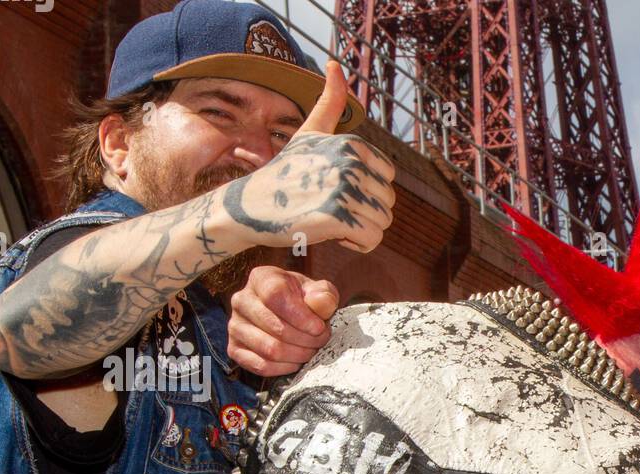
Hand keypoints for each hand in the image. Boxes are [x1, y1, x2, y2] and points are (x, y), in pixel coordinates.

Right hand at [222, 61, 395, 252]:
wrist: (252, 205)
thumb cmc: (285, 171)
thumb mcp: (310, 132)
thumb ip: (329, 101)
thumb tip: (335, 63)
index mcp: (352, 144)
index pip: (388, 177)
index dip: (366, 188)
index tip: (336, 187)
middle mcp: (350, 164)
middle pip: (386, 201)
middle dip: (363, 211)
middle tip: (331, 206)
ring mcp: (343, 190)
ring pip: (382, 222)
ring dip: (360, 229)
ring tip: (331, 219)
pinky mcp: (336, 219)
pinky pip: (372, 239)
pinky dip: (358, 244)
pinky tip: (334, 235)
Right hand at [228, 265, 338, 375]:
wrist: (290, 316)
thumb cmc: (305, 301)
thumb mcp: (320, 292)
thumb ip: (324, 296)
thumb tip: (321, 303)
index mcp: (261, 279)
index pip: (275, 296)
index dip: (301, 316)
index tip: (319, 327)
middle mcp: (241, 300)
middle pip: (276, 327)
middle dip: (306, 339)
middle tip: (320, 340)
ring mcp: (235, 326)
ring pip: (270, 350)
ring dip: (298, 354)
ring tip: (310, 349)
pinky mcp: (234, 349)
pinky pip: (262, 366)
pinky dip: (285, 367)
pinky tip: (296, 360)